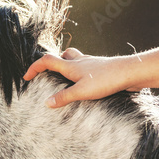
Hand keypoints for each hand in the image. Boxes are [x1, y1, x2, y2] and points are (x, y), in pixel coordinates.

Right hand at [23, 48, 137, 107]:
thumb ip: (64, 97)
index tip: (26, 77)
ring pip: (75, 60)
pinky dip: (82, 73)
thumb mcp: (81, 91)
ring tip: (67, 80)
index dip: (34, 67)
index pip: (46, 61)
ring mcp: (92, 64)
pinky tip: (87, 85)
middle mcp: (80, 62)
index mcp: (71, 66)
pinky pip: (87, 68)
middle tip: (49, 75)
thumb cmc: (106, 79)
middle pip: (62, 55)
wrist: (131, 72)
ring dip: (68, 66)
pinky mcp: (102, 69)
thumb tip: (47, 102)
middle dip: (52, 63)